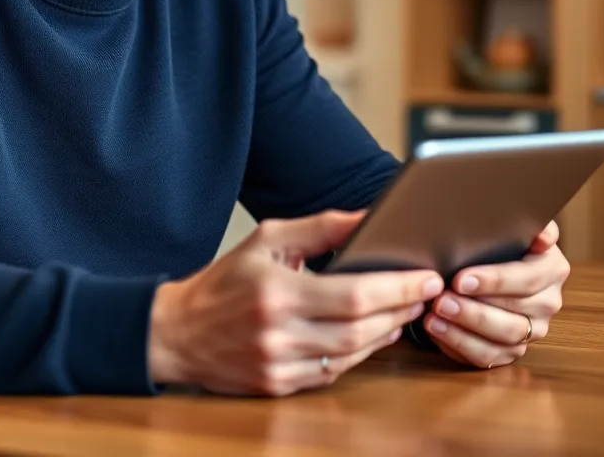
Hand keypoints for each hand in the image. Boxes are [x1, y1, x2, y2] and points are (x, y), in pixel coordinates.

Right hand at [148, 210, 443, 395]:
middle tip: (425, 292)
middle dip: (400, 309)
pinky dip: (357, 353)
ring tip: (404, 310)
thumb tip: (366, 217)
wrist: (178, 331)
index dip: (397, 288)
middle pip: (361, 329)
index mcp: (276, 291)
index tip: (426, 276)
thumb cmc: (224, 280)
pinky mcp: (279, 386)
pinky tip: (371, 335)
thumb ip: (319, 228)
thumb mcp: (266, 240)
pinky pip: (332, 372)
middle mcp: (279, 332)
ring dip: (385, 333)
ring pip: (352, 355)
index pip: (354, 294)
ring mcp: (280, 364)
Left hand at [423, 221, 569, 368]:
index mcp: (551, 269)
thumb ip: (526, 225)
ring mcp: (532, 330)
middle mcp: (547, 303)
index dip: (494, 281)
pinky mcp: (511, 349)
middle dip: (473, 310)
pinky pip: (488, 356)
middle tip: (441, 300)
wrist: (488, 257)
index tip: (461, 279)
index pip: (526, 279)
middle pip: (514, 316)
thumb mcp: (510, 224)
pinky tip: (437, 329)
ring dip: (465, 329)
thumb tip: (542, 237)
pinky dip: (460, 344)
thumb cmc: (497, 238)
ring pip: (503, 339)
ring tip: (435, 314)